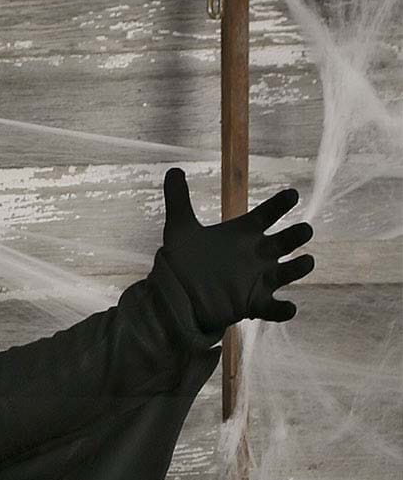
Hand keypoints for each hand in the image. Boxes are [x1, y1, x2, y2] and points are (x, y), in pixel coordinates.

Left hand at [159, 164, 313, 332]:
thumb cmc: (183, 262)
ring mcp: (259, 279)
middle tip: (303, 231)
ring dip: (299, 267)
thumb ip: (179, 200)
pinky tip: (288, 308)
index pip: (269, 213)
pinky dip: (284, 309)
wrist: (177, 297)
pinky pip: (275, 308)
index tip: (292, 195)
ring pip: (289, 271)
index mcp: (245, 233)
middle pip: (287, 240)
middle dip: (298, 235)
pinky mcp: (254, 304)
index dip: (281, 204)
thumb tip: (173, 170)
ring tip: (306, 261)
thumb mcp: (179, 230)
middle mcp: (257, 254)